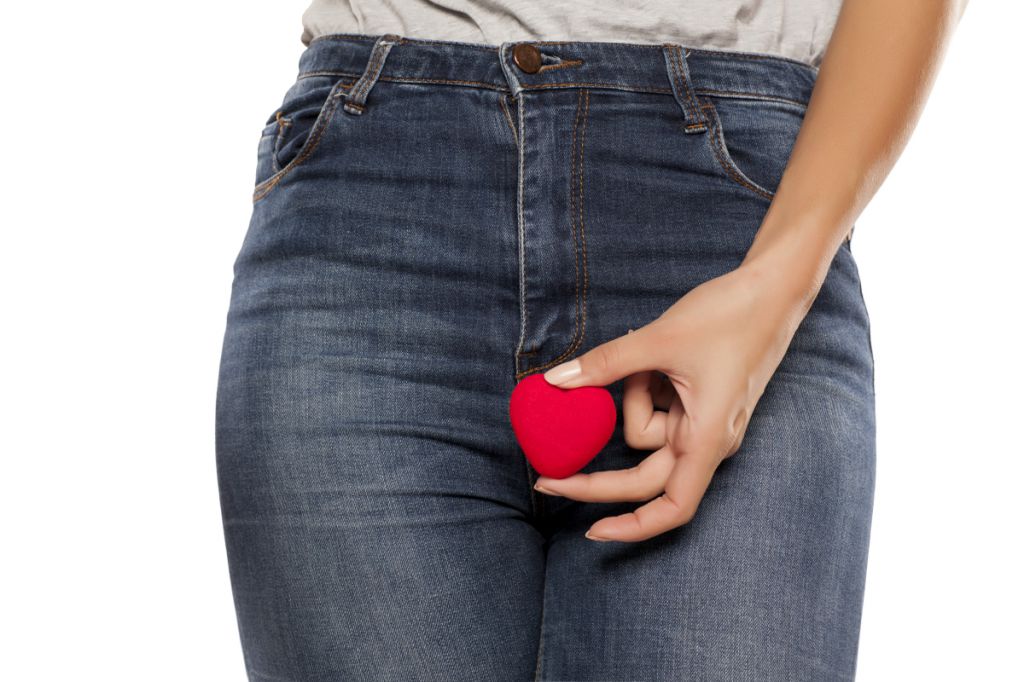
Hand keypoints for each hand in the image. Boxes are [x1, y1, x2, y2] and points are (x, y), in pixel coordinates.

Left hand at [535, 261, 813, 542]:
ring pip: (644, 431)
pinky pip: (656, 408)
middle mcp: (707, 439)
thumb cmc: (731, 315)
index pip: (673, 506)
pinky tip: (658, 358)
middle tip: (543, 478)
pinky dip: (644, 387)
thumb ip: (606, 365)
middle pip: (643, 476)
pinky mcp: (696, 404)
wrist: (772, 287)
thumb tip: (555, 383)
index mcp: (708, 437)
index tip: (591, 530)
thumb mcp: (659, 338)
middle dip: (596, 476)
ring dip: (634, 397)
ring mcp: (703, 423)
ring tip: (653, 357)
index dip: (633, 526)